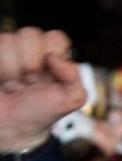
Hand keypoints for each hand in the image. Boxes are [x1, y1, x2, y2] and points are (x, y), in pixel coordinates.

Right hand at [0, 27, 85, 149]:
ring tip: (16, 85)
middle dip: (31, 66)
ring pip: (9, 41)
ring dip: (12, 71)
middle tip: (31, 83)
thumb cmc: (43, 110)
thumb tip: (54, 57)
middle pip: (31, 34)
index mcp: (55, 53)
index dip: (52, 58)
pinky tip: (3, 82)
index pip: (55, 37)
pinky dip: (0, 71)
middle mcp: (32, 48)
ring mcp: (10, 49)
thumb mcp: (72, 98)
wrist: (14, 126)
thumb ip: (75, 76)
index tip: (49, 79)